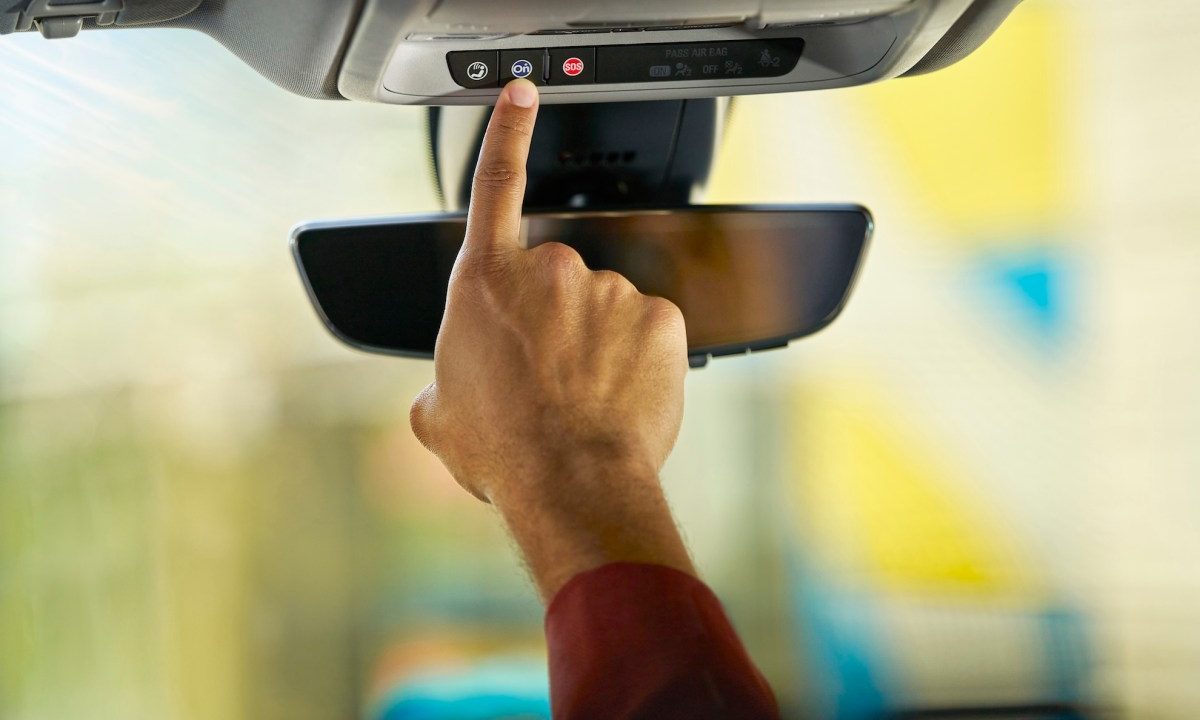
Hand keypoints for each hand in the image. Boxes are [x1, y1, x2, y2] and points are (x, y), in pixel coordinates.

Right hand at [408, 79, 694, 598]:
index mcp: (488, 282)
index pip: (496, 184)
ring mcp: (608, 289)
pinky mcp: (659, 316)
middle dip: (553, 319)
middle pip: (555, 279)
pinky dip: (637, 358)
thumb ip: (443, 377)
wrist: (570, 483)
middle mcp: (549, 271)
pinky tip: (618, 396)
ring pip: (604, 307)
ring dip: (595, 343)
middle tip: (545, 378)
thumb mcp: (438, 414)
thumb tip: (448, 387)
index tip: (524, 93)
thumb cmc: (503, 451)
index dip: (508, 132)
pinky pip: (647, 329)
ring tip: (579, 399)